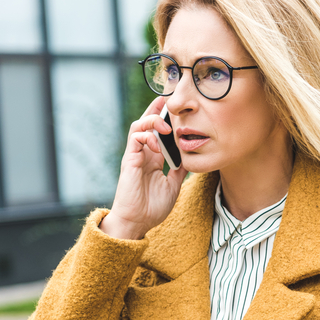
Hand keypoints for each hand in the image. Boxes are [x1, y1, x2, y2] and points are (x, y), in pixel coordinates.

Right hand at [101, 97, 186, 240]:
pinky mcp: (129, 160)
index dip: (166, 119)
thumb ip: (179, 169)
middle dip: (157, 108)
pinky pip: (135, 137)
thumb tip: (191, 157)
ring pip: (139, 125)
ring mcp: (135, 155)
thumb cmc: (152, 207)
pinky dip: (147, 135)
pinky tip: (158, 142)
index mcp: (153, 159)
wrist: (137, 222)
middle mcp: (143, 154)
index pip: (159, 132)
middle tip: (170, 96)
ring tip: (167, 124)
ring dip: (153, 120)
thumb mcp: (173, 185)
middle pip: (147, 122)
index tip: (179, 109)